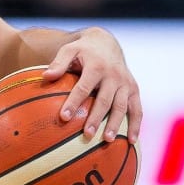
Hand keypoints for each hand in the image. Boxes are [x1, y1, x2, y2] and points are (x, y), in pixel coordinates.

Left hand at [42, 27, 141, 144]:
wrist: (106, 43)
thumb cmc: (82, 50)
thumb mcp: (69, 50)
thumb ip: (59, 63)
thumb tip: (45, 76)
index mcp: (96, 66)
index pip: (83, 87)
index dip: (73, 102)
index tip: (64, 117)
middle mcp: (114, 75)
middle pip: (104, 100)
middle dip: (96, 118)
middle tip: (87, 135)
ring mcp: (126, 83)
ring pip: (121, 106)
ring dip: (116, 124)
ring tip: (107, 140)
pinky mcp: (134, 89)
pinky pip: (137, 109)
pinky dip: (136, 125)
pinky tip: (132, 141)